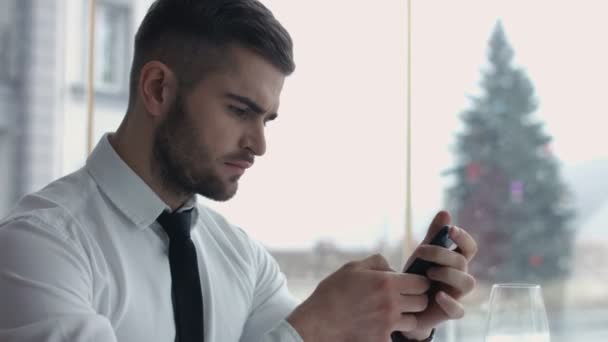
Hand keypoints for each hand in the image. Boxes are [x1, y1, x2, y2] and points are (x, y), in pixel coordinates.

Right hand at [287, 254, 430, 341]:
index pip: (421, 283)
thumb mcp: (353, 267)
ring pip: (414, 322)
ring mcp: (388, 324)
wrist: (318, 322)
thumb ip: (378, 262)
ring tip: (391, 313)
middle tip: (402, 299)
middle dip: (415, 299)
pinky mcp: (382, 340)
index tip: (409, 284)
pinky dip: (391, 332)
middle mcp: (392, 304)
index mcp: (387, 283)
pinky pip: (397, 336)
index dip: (418, 283)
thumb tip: (393, 268)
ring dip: (406, 317)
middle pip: (422, 303)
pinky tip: (378, 326)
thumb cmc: (333, 292)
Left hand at [399, 211, 477, 339]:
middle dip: (442, 253)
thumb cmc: (418, 276)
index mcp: (455, 261)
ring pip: (467, 283)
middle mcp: (459, 277)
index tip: (450, 230)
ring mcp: (456, 294)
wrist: (405, 305)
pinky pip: (458, 311)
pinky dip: (449, 302)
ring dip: (448, 274)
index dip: (463, 237)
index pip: (469, 247)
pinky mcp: (449, 312)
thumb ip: (434, 235)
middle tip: (420, 252)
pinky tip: (437, 295)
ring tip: (428, 273)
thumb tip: (445, 212)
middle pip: (462, 261)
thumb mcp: (423, 254)